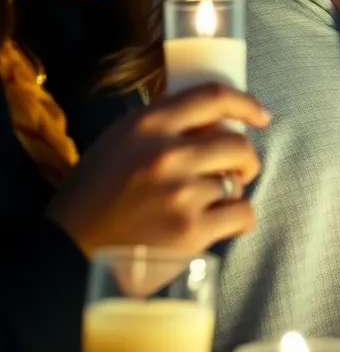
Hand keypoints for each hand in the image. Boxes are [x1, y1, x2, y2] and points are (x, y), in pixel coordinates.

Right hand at [47, 84, 269, 256]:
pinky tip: (217, 225)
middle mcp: (166, 154)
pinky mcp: (191, 231)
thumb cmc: (93, 199)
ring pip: (239, 181)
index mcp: (146, 126)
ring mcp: (181, 194)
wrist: (65, 254)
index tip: (261, 115)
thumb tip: (211, 118)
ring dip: (231, 192)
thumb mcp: (118, 145)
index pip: (212, 96)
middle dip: (244, 159)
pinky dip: (237, 219)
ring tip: (207, 204)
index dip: (245, 103)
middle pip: (238, 143)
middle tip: (235, 172)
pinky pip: (242, 213)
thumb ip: (161, 128)